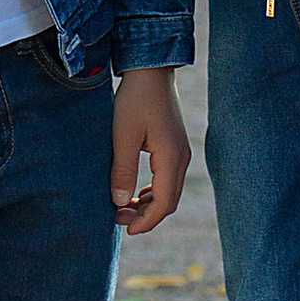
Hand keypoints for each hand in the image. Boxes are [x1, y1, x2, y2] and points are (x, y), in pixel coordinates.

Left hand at [111, 68, 188, 232]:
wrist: (150, 70)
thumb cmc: (135, 99)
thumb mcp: (123, 134)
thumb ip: (123, 170)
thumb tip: (120, 203)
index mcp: (171, 158)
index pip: (163, 203)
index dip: (146, 222)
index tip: (126, 230)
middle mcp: (181, 158)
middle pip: (168, 201)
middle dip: (145, 216)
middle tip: (118, 219)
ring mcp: (180, 152)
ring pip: (168, 192)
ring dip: (148, 205)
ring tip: (122, 208)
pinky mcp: (174, 147)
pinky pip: (167, 179)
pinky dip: (152, 192)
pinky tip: (135, 193)